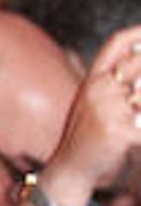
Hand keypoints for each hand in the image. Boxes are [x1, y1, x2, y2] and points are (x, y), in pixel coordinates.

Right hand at [45, 27, 140, 199]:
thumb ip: (112, 83)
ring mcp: (108, 109)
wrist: (71, 170)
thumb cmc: (87, 138)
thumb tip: (135, 65)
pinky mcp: (118, 131)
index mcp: (93, 80)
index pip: (118, 43)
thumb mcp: (94, 104)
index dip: (139, 34)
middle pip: (140, 63)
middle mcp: (99, 89)